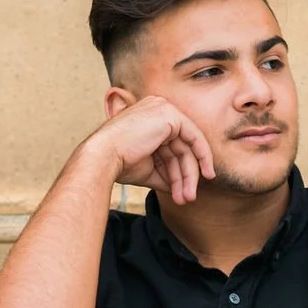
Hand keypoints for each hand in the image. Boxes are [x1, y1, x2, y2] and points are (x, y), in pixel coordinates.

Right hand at [80, 97, 215, 204]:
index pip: (170, 147)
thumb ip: (165, 173)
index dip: (179, 170)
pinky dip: (202, 156)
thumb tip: (180, 187)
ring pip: (186, 147)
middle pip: (179, 148)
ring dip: (189, 174)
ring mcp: (163, 109)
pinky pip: (194, 137)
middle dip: (185, 175)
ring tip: (186, 197)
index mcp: (148, 120)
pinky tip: (204, 175)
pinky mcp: (170, 114)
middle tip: (186, 198)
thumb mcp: (147, 169)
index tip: (185, 190)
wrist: (103, 156)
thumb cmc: (118, 163)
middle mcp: (156, 110)